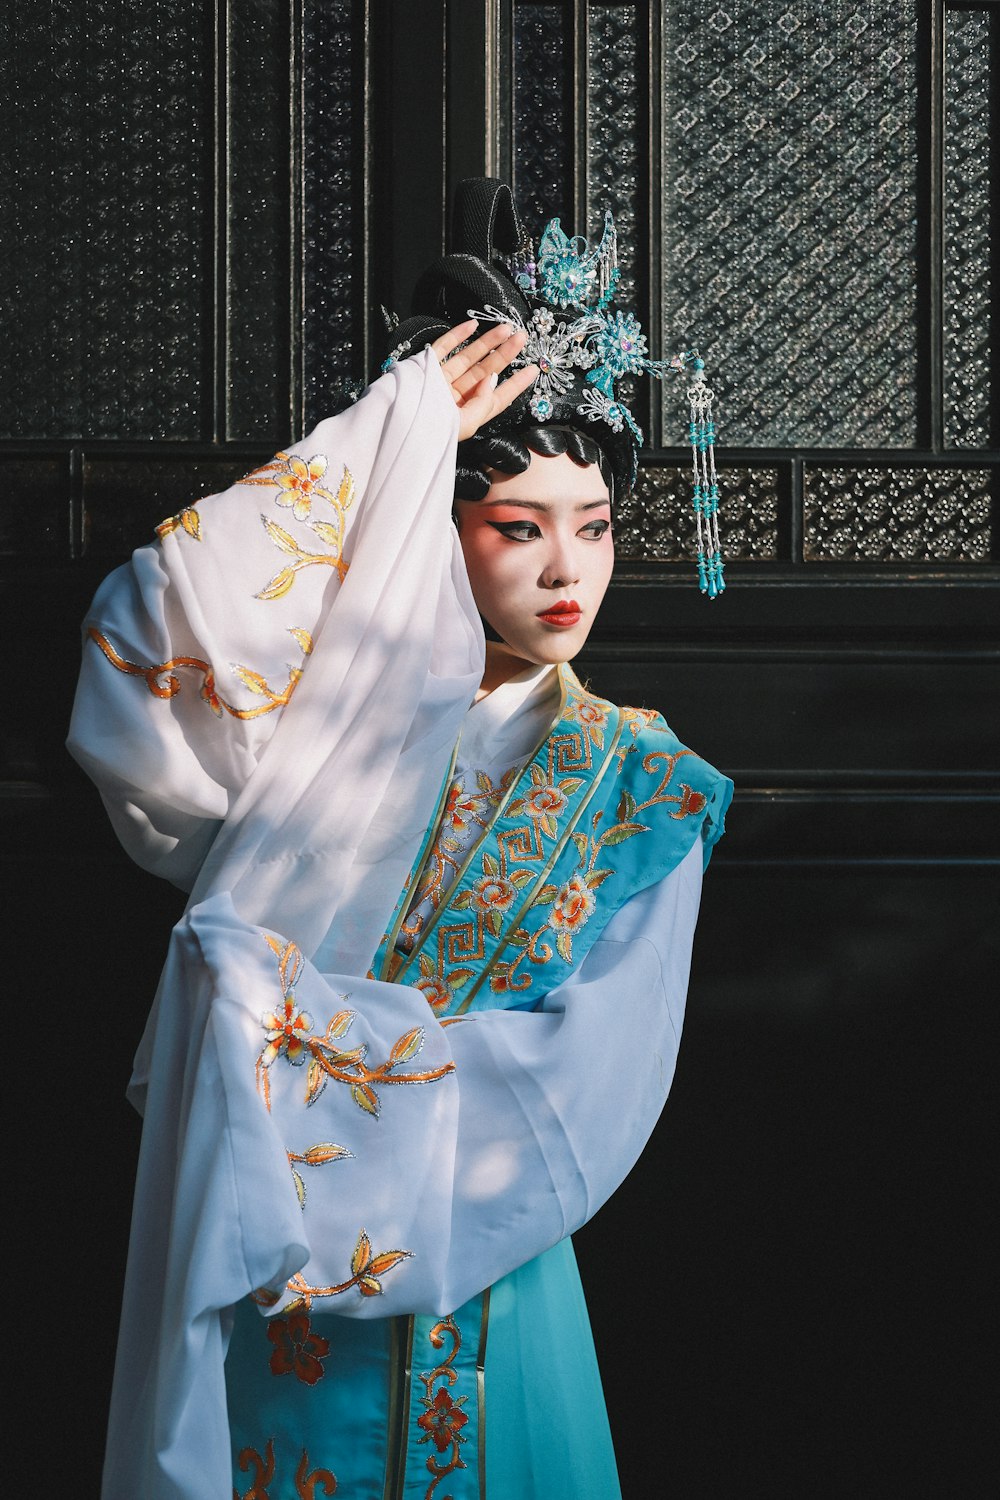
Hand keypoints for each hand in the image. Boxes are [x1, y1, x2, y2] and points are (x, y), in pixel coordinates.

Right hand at [431, 319, 538, 441]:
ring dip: (487, 342)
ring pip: (469, 357)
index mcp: (469, 413)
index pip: (498, 397)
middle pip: (486, 371)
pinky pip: (443, 348)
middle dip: (505, 354)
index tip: (534, 369)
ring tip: (506, 328)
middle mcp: (458, 396)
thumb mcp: (465, 423)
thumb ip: (483, 402)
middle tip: (522, 338)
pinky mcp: (428, 368)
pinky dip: (456, 336)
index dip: (517, 383)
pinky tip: (471, 326)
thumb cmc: (431, 433)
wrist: (398, 427)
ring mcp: (443, 380)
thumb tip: (493, 378)